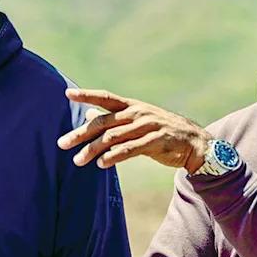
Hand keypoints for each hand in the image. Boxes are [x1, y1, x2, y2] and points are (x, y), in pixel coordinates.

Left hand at [57, 89, 211, 171]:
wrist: (194, 142)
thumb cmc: (162, 131)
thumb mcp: (137, 120)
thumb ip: (113, 118)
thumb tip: (88, 113)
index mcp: (132, 106)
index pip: (106, 97)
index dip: (87, 95)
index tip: (67, 93)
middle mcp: (138, 113)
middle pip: (103, 122)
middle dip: (81, 133)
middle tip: (62, 144)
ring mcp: (147, 126)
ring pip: (113, 137)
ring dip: (93, 149)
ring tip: (78, 161)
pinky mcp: (156, 141)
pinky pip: (130, 149)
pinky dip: (114, 156)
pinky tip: (101, 163)